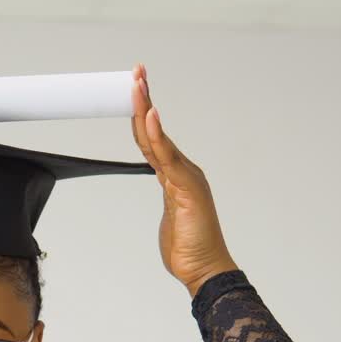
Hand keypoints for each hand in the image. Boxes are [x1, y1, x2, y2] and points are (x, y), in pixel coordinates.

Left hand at [130, 64, 238, 297]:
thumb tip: (167, 192)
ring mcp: (186, 177)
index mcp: (177, 175)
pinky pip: (167, 157)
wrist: (205, 269)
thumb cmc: (188, 246)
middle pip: (155, 130)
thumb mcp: (172, 217)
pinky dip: (157, 135)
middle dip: (144, 99)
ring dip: (146, 108)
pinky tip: (149, 115)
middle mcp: (183, 171)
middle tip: (136, 72)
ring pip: (159, 137)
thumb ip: (169, 198)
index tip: (135, 89)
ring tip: (137, 83)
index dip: (142, 114)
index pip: (153, 139)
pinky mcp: (186, 188)